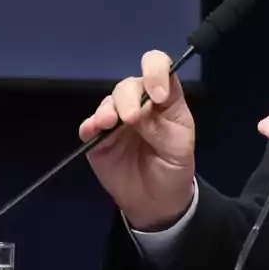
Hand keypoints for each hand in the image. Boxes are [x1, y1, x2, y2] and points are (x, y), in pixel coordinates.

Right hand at [79, 50, 195, 230]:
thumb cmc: (174, 167)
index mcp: (164, 99)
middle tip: (132, 119)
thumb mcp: (179, 146)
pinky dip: (90, 125)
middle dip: (128, 97)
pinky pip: (89, 125)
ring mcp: (116, 119)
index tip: (158, 95)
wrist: (157, 201)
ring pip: (109, 100)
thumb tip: (140, 111)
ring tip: (109, 123)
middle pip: (129, 85)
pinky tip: (94, 130)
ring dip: (108, 109)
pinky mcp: (98, 138)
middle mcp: (139, 102)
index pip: (159, 68)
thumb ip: (161, 126)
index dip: (156, 71)